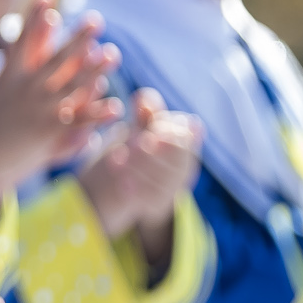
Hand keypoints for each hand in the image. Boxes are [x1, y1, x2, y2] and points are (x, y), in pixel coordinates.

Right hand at [0, 0, 123, 202]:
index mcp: (6, 79)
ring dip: (96, 69)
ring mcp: (42, 114)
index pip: (23, 41)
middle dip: (79, 38)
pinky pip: (80, 123)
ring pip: (75, 87)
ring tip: (113, 54)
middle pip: (58, 60)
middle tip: (97, 20)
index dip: (34, 17)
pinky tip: (115, 105)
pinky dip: (97, 114)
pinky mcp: (51, 137)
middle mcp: (28, 92)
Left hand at [78, 88, 203, 238]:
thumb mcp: (142, 123)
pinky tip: (121, 181)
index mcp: (187, 141)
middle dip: (152, 151)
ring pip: (163, 181)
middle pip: (177, 161)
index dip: (169, 134)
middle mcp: (187, 165)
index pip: (186, 137)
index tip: (149, 132)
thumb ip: (144, 111)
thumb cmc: (142, 139)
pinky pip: (152, 199)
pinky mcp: (161, 203)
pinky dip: (136, 189)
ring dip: (138, 169)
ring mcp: (176, 186)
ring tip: (114, 159)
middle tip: (130, 143)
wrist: (131, 175)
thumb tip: (142, 99)